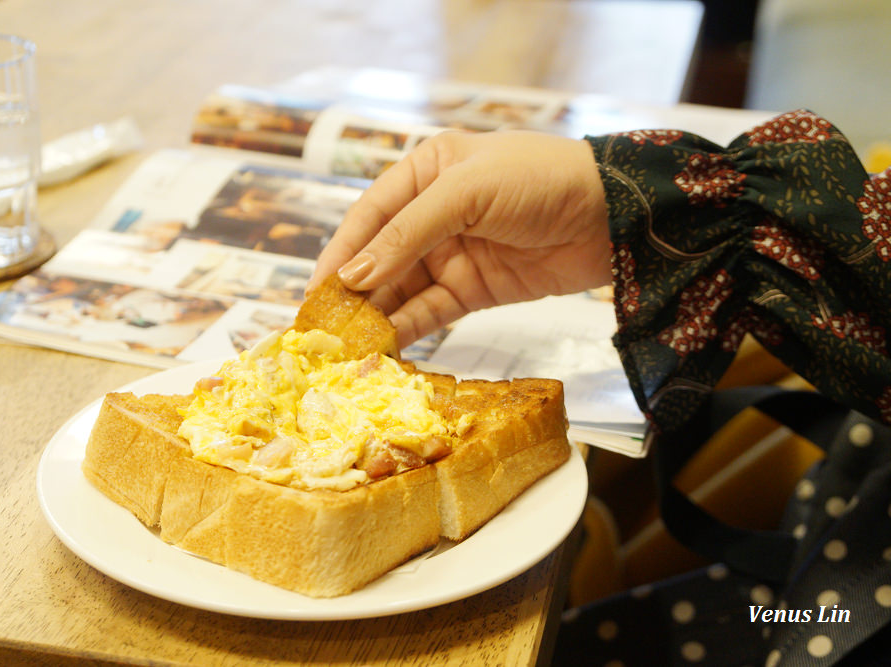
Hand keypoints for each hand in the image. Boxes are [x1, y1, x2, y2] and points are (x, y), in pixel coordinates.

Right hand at [310, 130, 611, 345]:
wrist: (615, 216)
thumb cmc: (540, 180)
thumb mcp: (466, 192)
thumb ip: (407, 235)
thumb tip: (353, 279)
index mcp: (426, 172)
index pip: (369, 215)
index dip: (340, 252)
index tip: (315, 290)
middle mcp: (434, 212)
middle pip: (380, 257)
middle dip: (351, 292)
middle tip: (322, 330)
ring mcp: (453, 253)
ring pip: (401, 289)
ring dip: (376, 316)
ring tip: (346, 346)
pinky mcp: (475, 290)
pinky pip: (431, 312)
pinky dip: (408, 330)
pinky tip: (384, 348)